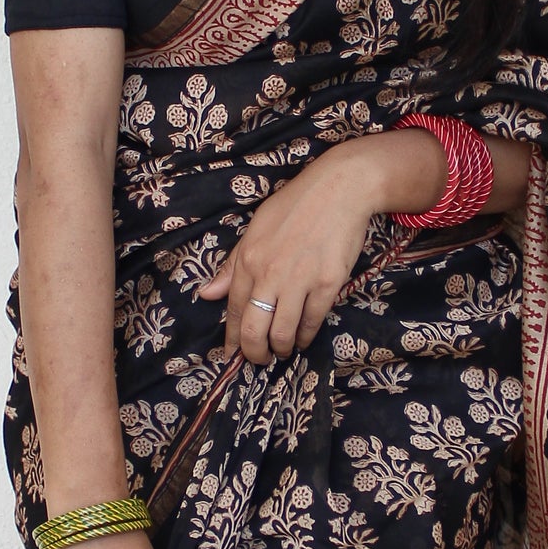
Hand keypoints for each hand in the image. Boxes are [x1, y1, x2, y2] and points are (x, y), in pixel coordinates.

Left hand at [197, 133, 441, 360]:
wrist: (340, 188)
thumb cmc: (296, 205)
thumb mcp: (256, 228)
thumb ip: (232, 265)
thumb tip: (208, 294)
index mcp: (248, 259)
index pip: (232, 309)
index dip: (231, 338)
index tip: (232, 354)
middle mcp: (269, 273)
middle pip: (254, 329)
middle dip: (254, 353)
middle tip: (259, 359)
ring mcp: (299, 280)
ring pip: (282, 333)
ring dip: (281, 349)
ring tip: (282, 350)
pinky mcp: (327, 284)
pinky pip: (311, 322)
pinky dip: (305, 337)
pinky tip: (303, 338)